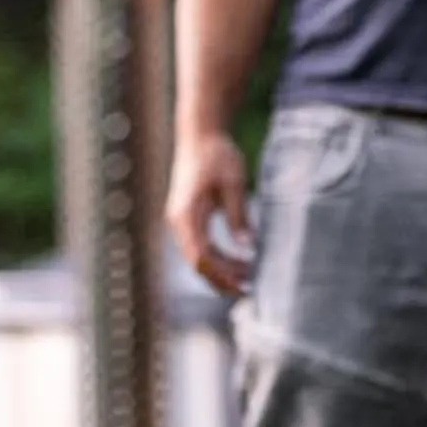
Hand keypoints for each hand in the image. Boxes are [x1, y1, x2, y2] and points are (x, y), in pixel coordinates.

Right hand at [163, 126, 253, 297]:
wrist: (199, 134)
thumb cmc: (216, 154)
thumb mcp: (233, 183)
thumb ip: (238, 215)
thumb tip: (247, 247)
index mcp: (186, 215)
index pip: (200, 256)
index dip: (220, 275)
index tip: (242, 286)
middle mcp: (178, 222)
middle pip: (197, 262)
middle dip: (221, 279)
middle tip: (248, 291)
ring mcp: (181, 222)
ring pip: (198, 257)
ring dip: (221, 269)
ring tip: (248, 277)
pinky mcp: (188, 219)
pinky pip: (201, 246)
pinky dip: (219, 257)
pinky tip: (239, 261)